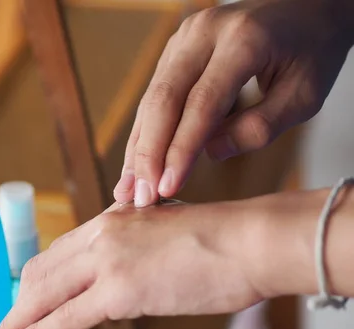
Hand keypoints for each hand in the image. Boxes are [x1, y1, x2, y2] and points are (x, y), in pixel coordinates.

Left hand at [0, 201, 261, 328]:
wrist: (249, 242)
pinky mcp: (121, 290)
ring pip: (44, 296)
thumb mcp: (161, 234)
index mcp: (109, 221)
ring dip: (17, 326)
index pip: (56, 257)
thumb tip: (116, 278)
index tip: (23, 309)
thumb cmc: (217, 241)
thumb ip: (131, 248)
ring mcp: (108, 261)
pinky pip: (65, 317)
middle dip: (17, 309)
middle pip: (40, 275)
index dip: (34, 287)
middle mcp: (100, 235)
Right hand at [114, 0, 353, 206]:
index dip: (180, 150)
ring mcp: (183, 38)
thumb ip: (259, 127)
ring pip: (151, 100)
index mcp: (243, 40)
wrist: (306, 5)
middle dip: (148, 154)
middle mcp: (204, 33)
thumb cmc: (313, 50)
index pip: (202, 104)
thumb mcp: (304, 95)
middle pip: (163, 100)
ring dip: (138, 148)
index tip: (166, 188)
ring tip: (127, 189)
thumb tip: (210, 153)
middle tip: (140, 197)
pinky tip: (135, 163)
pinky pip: (155, 96)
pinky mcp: (175, 50)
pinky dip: (145, 133)